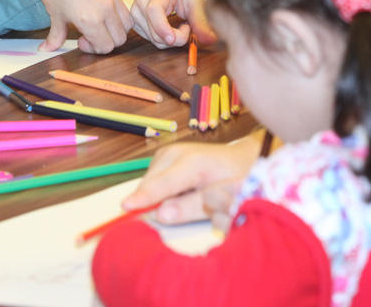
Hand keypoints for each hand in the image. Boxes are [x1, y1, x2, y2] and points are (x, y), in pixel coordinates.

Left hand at [20, 0, 131, 53]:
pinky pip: (122, 3)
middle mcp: (106, 8)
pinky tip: (95, 4)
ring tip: (97, 21)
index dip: (94, 48)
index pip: (106, 47)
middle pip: (120, 38)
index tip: (81, 40)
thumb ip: (56, 37)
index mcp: (90, 20)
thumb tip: (45, 49)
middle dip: (106, 40)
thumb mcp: (54, 16)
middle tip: (89, 33)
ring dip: (115, 27)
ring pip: (127, 22)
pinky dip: (114, 10)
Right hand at [108, 0, 211, 47]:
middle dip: (177, 38)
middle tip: (188, 25)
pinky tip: (168, 26)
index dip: (164, 28)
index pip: (154, 11)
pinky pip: (151, 39)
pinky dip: (163, 38)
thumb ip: (200, 21)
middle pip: (156, 33)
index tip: (183, 34)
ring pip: (154, 40)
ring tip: (178, 23)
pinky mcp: (134, 23)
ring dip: (171, 39)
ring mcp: (135, 14)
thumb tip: (211, 41)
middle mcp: (142, 3)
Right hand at [121, 132, 263, 228]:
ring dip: (158, 198)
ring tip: (187, 201)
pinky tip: (181, 193)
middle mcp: (175, 153)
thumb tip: (161, 215)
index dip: (144, 198)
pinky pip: (153, 181)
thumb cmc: (240, 179)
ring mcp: (167, 154)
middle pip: (150, 184)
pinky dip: (161, 192)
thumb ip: (193, 207)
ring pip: (149, 183)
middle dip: (153, 203)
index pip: (162, 184)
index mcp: (192, 162)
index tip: (125, 207)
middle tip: (176, 216)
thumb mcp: (225, 198)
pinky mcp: (164, 157)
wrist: (246, 158)